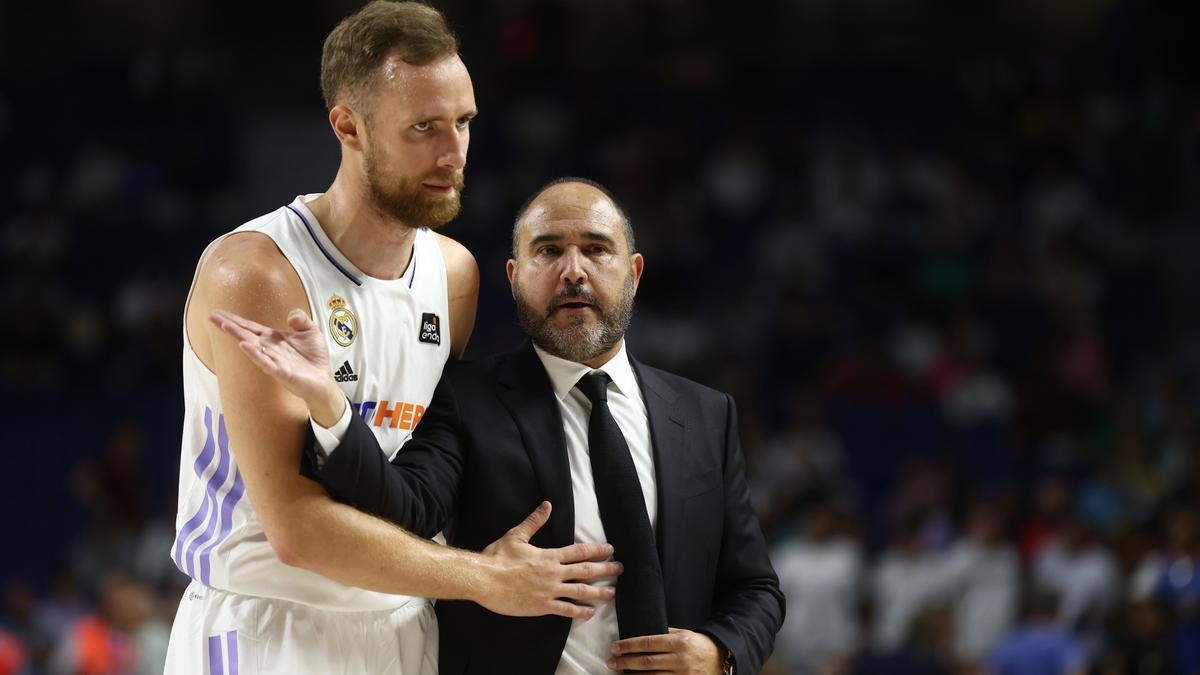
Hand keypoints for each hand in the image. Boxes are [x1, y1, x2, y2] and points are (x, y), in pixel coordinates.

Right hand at [209, 308, 344, 425]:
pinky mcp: (280, 372)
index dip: (236, 319)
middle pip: (246, 334)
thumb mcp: (311, 331)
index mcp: (273, 339)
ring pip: (252, 346)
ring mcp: (273, 360)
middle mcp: (269, 349)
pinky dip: (255, 354)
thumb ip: (301, 320)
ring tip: (225, 325)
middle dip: (229, 325)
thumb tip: (290, 315)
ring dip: (239, 336)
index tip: (219, 312)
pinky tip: (245, 346)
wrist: (323, 380)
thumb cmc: (315, 358)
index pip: (251, 327)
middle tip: (212, 316)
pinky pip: (265, 362)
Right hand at [478, 501, 622, 619]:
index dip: (597, 550)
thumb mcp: (517, 535)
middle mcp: (553, 573)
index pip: (580, 551)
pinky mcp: (542, 606)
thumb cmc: (498, 558)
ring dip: (599, 592)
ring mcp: (549, 591)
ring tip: (612, 593)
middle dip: (606, 569)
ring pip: (581, 591)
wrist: (484, 580)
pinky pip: (566, 610)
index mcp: (549, 556)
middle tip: (621, 569)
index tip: (610, 550)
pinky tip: (590, 612)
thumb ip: (535, 522)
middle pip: (586, 571)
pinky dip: (580, 612)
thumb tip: (547, 505)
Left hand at [609, 628, 723, 672]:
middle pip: (647, 662)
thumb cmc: (699, 645)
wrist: (721, 659)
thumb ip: (665, 633)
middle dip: (626, 662)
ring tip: (620, 671)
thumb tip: (642, 634)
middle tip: (611, 661)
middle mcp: (680, 659)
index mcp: (679, 642)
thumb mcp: (684, 634)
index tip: (616, 646)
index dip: (630, 645)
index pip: (648, 643)